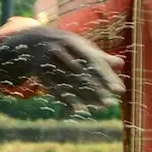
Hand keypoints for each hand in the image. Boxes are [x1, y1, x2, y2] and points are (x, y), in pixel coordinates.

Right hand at [0, 27, 124, 114]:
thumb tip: (120, 63)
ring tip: (100, 108)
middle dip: (98, 90)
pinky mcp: (40, 74)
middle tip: (111, 103)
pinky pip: (55, 89)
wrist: (31, 41)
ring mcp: (49, 63)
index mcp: (73, 43)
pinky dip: (67, 100)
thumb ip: (98, 55)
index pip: (93, 61)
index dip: (107, 76)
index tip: (119, 90)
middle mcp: (60, 52)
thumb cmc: (64, 44)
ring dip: (85, 97)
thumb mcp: (80, 45)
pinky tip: (79, 110)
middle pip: (82, 75)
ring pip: (70, 84)